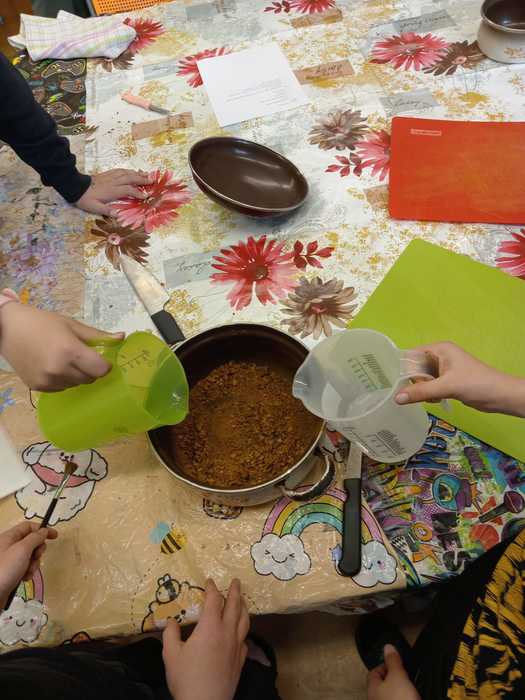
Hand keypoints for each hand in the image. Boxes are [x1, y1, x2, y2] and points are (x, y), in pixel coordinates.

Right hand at [0, 302, 122, 391]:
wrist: (8, 329)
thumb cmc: (42, 323)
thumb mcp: (71, 325)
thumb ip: (97, 335)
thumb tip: (122, 337)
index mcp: (70, 351)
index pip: (101, 370)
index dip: (105, 365)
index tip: (101, 358)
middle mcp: (59, 370)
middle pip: (90, 379)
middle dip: (90, 369)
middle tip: (80, 355)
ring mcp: (48, 381)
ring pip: (76, 384)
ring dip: (77, 375)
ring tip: (64, 359)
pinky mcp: (38, 388)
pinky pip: (62, 388)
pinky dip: (63, 380)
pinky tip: (53, 366)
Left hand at [0, 522, 57, 608]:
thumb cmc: (6, 568)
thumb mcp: (23, 549)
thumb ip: (35, 538)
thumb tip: (44, 530)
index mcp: (9, 537)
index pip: (29, 526)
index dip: (42, 529)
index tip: (55, 536)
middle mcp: (9, 546)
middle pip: (31, 541)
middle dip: (37, 550)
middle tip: (36, 556)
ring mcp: (10, 560)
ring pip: (30, 556)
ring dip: (33, 563)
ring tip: (27, 571)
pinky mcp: (11, 571)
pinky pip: (25, 567)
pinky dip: (28, 572)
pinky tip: (24, 578)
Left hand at [75, 168, 148, 215]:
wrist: (75, 186)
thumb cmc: (85, 199)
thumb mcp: (94, 207)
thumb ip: (106, 210)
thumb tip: (117, 215)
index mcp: (111, 191)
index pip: (128, 190)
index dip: (138, 193)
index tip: (146, 196)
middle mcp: (113, 182)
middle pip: (130, 179)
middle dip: (142, 179)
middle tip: (153, 180)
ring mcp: (110, 177)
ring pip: (126, 173)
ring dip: (137, 173)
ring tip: (147, 174)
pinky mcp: (107, 174)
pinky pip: (120, 170)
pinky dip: (128, 170)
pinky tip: (132, 171)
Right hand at [162, 578, 249, 699]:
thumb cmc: (186, 678)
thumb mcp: (170, 655)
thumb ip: (170, 634)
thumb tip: (171, 621)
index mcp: (210, 627)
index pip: (214, 601)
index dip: (212, 589)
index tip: (210, 580)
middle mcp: (227, 633)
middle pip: (234, 606)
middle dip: (235, 591)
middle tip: (236, 581)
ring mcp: (236, 647)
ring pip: (244, 621)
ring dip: (243, 607)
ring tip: (242, 600)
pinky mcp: (240, 661)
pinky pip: (245, 639)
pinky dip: (243, 630)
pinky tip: (240, 632)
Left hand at [367, 645, 420, 699]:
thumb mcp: (397, 676)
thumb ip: (393, 661)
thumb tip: (388, 647)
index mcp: (372, 687)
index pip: (374, 671)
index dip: (385, 663)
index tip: (395, 659)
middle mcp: (376, 698)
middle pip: (384, 682)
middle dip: (395, 676)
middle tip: (406, 672)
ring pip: (393, 692)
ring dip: (402, 688)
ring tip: (412, 685)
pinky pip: (401, 699)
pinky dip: (406, 696)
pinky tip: (414, 695)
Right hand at [395, 342, 524, 417]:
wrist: (500, 396)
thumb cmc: (476, 384)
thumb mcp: (447, 387)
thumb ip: (421, 392)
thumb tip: (396, 398)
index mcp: (439, 349)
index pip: (411, 355)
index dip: (403, 369)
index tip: (396, 384)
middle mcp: (440, 356)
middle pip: (415, 368)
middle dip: (415, 382)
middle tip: (419, 393)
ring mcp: (444, 369)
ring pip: (422, 379)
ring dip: (423, 390)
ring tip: (432, 397)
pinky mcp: (447, 381)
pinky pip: (430, 386)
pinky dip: (429, 394)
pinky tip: (436, 400)